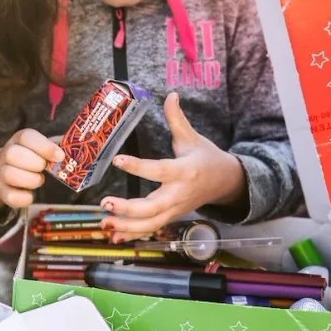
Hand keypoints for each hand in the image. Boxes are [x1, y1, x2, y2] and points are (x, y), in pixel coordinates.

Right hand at [0, 129, 63, 213]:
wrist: (5, 169)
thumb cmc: (32, 156)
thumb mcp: (42, 147)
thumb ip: (59, 146)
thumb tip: (79, 148)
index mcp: (20, 139)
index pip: (27, 137)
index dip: (44, 147)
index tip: (60, 157)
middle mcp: (7, 153)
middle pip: (13, 154)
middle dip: (35, 163)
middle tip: (44, 168)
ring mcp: (1, 172)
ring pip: (9, 174)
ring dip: (30, 180)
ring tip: (39, 179)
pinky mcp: (2, 191)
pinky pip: (11, 196)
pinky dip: (24, 198)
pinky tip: (31, 194)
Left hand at [100, 93, 245, 240]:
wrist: (226, 183)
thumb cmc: (206, 158)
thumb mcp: (192, 137)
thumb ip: (177, 119)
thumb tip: (171, 94)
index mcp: (184, 171)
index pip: (159, 170)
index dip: (138, 167)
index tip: (117, 160)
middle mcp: (179, 194)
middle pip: (153, 207)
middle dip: (128, 209)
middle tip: (105, 203)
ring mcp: (175, 209)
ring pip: (150, 224)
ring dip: (126, 226)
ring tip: (104, 222)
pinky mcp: (171, 217)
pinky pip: (151, 229)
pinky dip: (132, 234)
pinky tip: (113, 235)